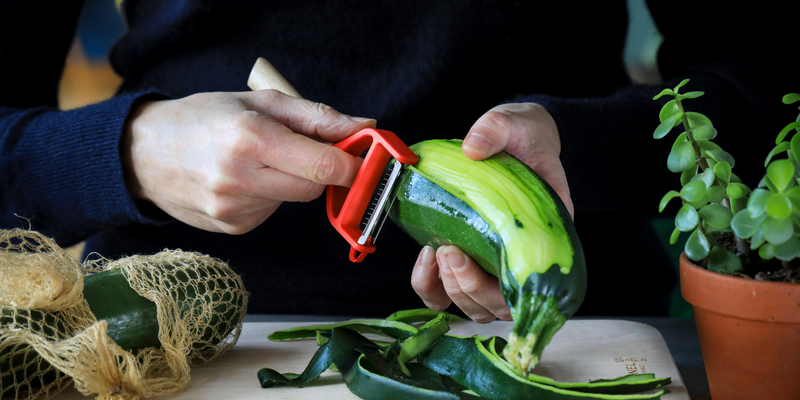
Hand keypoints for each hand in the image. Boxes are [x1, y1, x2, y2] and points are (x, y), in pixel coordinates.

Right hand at [122, 90, 375, 233]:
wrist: (143, 154)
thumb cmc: (204, 118)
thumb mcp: (260, 102)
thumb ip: (317, 116)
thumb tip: (365, 127)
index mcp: (250, 140)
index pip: (324, 166)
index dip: (352, 164)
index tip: (360, 157)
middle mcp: (239, 180)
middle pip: (314, 188)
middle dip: (320, 171)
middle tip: (305, 150)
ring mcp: (233, 211)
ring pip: (293, 201)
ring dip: (289, 182)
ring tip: (258, 161)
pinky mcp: (232, 230)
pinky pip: (272, 213)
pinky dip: (269, 197)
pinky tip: (243, 181)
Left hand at [410, 102, 570, 322]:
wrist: (514, 136)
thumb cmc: (522, 136)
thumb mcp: (514, 124)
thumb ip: (496, 131)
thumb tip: (473, 147)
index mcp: (546, 232)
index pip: (535, 283)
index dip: (503, 286)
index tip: (470, 255)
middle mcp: (524, 258)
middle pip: (501, 305)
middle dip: (470, 289)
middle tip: (448, 252)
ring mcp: (496, 264)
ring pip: (478, 308)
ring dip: (453, 292)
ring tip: (436, 255)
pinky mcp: (469, 259)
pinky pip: (450, 294)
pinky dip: (433, 287)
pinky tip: (425, 258)